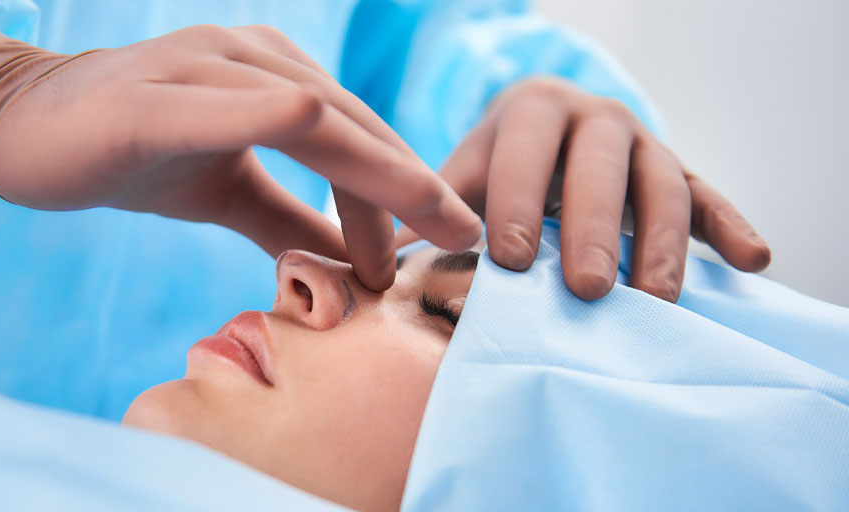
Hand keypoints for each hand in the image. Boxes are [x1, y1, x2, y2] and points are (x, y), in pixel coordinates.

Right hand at [0, 1, 480, 291]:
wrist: (24, 127)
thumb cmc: (134, 152)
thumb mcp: (230, 194)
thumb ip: (291, 222)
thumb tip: (353, 266)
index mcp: (275, 77)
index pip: (360, 138)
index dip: (408, 191)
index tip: (449, 243)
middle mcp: (253, 59)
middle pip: (353, 127)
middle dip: (413, 187)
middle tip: (465, 241)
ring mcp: (204, 67)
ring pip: (313, 117)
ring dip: (370, 177)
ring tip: (409, 239)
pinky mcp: (154, 96)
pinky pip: (233, 105)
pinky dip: (281, 121)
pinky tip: (320, 134)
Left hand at [399, 77, 769, 301]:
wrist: (549, 127)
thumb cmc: (497, 166)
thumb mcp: (463, 175)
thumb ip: (434, 213)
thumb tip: (384, 272)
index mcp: (531, 111)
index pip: (524, 152)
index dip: (517, 202)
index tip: (509, 259)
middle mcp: (595, 117)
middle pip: (600, 169)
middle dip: (593, 230)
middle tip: (586, 290)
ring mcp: (645, 142)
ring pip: (661, 185)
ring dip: (663, 242)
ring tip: (657, 300)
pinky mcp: (680, 169)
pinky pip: (709, 194)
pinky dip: (730, 224)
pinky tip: (753, 260)